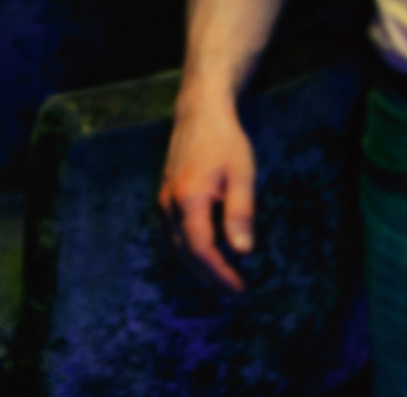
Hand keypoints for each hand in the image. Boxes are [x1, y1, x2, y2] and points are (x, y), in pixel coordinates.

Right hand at [157, 96, 255, 292]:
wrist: (199, 114)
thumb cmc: (224, 141)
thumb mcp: (242, 175)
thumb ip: (240, 214)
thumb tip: (242, 253)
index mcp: (189, 199)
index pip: (201, 249)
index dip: (219, 273)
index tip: (239, 289)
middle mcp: (170, 203)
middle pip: (185, 253)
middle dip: (209, 276)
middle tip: (234, 291)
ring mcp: (164, 199)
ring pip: (177, 245)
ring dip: (198, 266)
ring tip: (222, 279)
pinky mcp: (165, 196)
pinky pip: (174, 232)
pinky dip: (190, 250)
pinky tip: (207, 254)